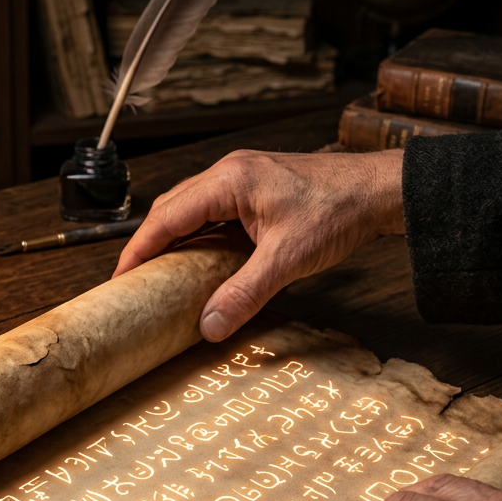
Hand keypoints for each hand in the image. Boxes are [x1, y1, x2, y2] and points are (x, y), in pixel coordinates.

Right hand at [113, 148, 404, 341]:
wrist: (380, 192)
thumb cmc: (338, 212)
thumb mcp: (287, 260)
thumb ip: (244, 293)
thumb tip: (209, 327)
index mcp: (229, 181)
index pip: (167, 216)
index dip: (139, 249)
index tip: (121, 278)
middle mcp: (229, 173)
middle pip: (171, 208)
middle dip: (149, 244)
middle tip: (135, 281)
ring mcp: (243, 179)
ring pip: (191, 209)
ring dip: (173, 240)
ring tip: (160, 274)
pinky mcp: (257, 190)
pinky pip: (213, 212)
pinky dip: (198, 237)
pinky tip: (199, 261)